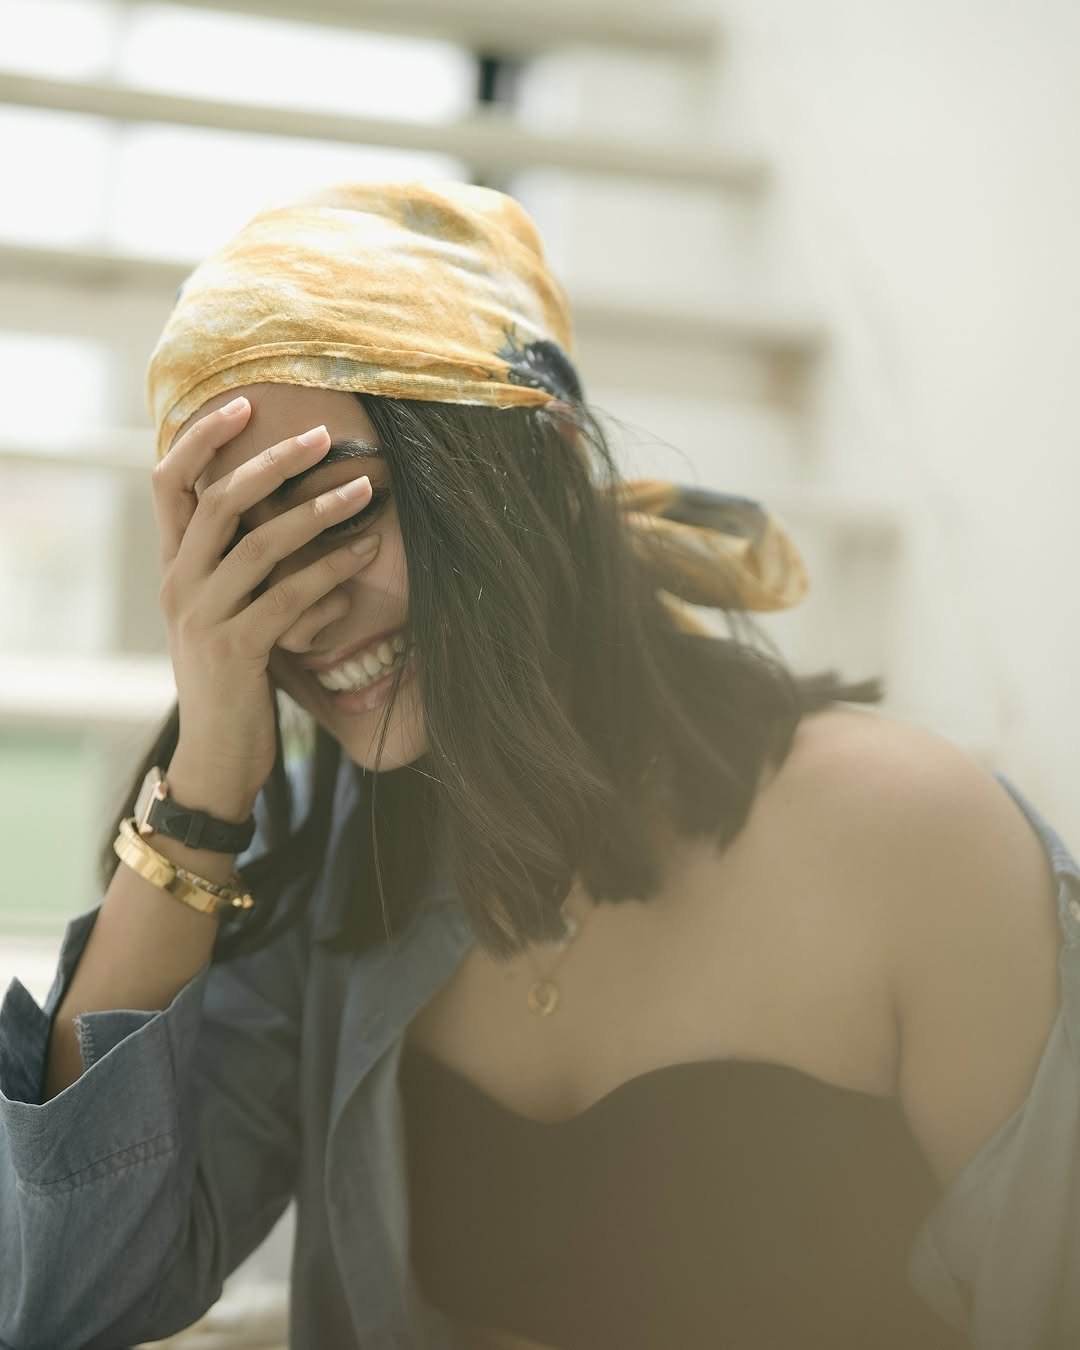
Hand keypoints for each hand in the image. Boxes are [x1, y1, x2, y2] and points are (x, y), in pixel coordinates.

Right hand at [152, 396, 377, 812]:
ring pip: (260, 545)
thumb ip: (236, 567)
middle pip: (218, 499)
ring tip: (365, 491)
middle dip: (273, 461)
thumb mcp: (223, 614)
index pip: (168, 483)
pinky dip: (331, 572)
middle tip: (323, 436)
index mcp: (173, 568)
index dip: (200, 439)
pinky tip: (365, 557)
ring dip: (319, 512)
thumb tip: (281, 512)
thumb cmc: (233, 681)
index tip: (244, 404)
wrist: (215, 760)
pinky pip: (289, 598)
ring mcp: (203, 617)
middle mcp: (179, 585)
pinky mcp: (236, 651)